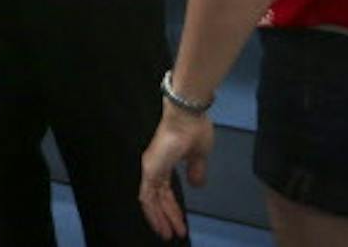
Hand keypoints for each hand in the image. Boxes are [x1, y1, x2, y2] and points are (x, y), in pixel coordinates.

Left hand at [139, 105, 212, 240]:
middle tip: (173, 233)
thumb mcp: (199, 156)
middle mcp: (154, 166)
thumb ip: (196, 170)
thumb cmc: (194, 129)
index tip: (179, 222)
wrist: (188, 115)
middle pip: (157, 198)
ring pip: (151, 200)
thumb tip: (196, 184)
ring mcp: (151, 167)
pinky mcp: (151, 169)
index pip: (164, 191)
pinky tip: (162, 223)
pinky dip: (154, 212)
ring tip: (170, 233)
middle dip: (166, 217)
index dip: (171, 208)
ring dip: (161, 218)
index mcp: (165, 162)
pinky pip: (147, 196)